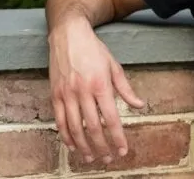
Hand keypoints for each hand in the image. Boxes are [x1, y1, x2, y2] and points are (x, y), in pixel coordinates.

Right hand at [48, 19, 144, 162]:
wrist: (68, 35)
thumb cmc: (94, 50)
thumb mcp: (114, 66)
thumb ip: (126, 89)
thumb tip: (139, 106)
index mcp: (101, 85)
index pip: (111, 118)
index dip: (117, 137)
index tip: (122, 150)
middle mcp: (83, 92)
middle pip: (92, 127)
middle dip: (101, 146)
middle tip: (108, 159)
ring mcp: (66, 94)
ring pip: (74, 127)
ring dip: (83, 145)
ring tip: (91, 157)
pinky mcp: (54, 94)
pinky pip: (59, 120)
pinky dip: (66, 135)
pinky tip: (72, 145)